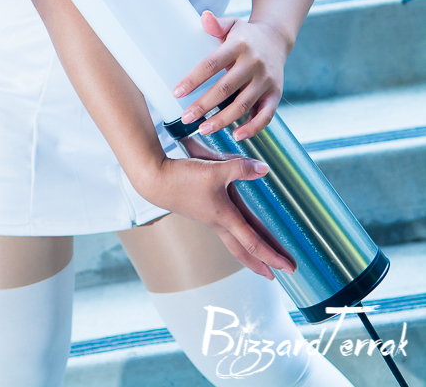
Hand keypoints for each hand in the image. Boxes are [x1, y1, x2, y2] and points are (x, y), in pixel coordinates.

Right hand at [141, 154, 295, 278]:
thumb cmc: (183, 177)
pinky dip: (238, 237)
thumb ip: (241, 167)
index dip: (273, 255)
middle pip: (243, 250)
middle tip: (279, 276)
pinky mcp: (202, 210)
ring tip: (261, 260)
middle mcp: (218, 222)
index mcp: (224, 216)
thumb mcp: (215, 169)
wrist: (155, 179)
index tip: (288, 268)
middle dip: (262, 264)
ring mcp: (209, 217)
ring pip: (234, 242)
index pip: (253, 242)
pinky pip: (225, 230)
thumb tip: (265, 169)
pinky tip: (238, 230)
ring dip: (250, 253)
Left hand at [173, 12, 289, 140]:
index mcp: (239, 46)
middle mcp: (254, 63)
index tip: (177, 92)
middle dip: (203, 105)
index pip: (211, 64)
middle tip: (185, 118)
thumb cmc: (245, 35)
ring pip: (242, 105)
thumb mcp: (232, 24)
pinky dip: (252, 128)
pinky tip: (236, 136)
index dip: (193, 79)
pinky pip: (265, 115)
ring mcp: (266, 80)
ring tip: (202, 129)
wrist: (276, 39)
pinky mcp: (276, 94)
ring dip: (222, 120)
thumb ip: (216, 24)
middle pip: (225, 88)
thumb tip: (204, 17)